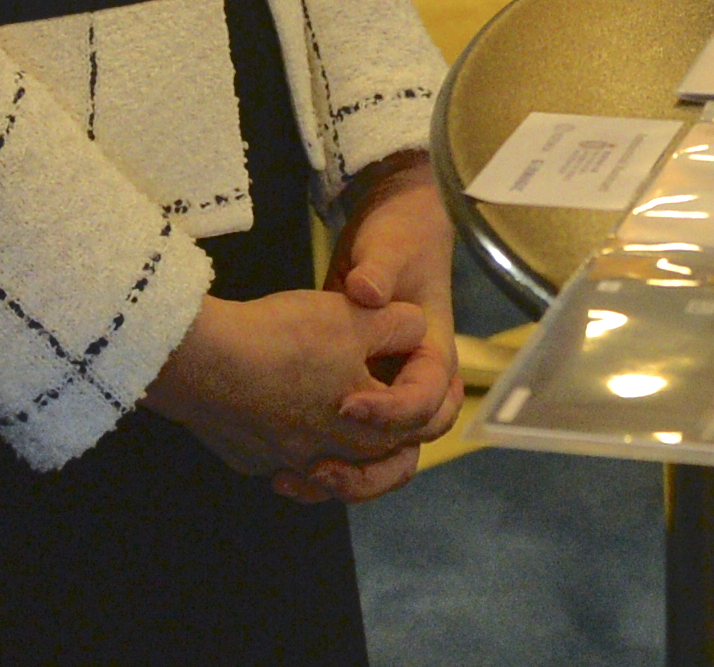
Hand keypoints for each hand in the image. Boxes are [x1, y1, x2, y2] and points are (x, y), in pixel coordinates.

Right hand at [145, 283, 426, 481]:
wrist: (202, 362)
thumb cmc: (285, 339)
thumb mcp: (356, 316)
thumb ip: (401, 325)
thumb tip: (415, 330)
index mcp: (369, 429)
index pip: (414, 424)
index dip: (418, 393)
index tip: (408, 371)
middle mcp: (331, 458)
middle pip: (372, 456)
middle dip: (381, 429)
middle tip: (380, 405)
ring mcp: (286, 463)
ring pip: (323, 465)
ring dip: (332, 445)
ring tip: (327, 417)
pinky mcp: (249, 459)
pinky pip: (276, 455)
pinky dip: (284, 437)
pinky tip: (273, 409)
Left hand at [250, 154, 466, 502]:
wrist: (393, 233)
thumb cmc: (399, 239)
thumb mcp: (390, 249)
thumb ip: (378, 271)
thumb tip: (366, 291)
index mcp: (434, 356)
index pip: (426, 401)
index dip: (391, 411)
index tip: (346, 404)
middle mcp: (414, 386)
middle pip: (409, 448)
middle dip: (370, 469)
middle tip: (323, 467)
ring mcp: (386, 398)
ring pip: (379, 462)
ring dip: (345, 481)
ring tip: (298, 481)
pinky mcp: (356, 402)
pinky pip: (349, 453)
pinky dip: (322, 470)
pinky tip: (280, 472)